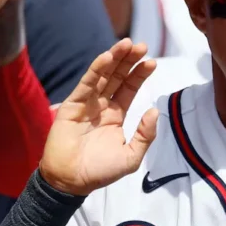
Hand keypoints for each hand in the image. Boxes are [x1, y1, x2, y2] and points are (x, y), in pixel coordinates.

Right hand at [39, 39, 157, 195]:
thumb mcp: (131, 156)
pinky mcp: (72, 105)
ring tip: (127, 44)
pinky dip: (96, 69)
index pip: (130, 88)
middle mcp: (102, 105)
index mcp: (116, 114)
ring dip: (114, 58)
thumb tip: (155, 110)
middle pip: (118, 76)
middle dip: (129, 60)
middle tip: (141, 46)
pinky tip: (107, 57)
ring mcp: (87, 103)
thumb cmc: (100, 171)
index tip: (152, 62)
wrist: (71, 182)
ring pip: (103, 75)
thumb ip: (144, 135)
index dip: (140, 75)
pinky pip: (86, 84)